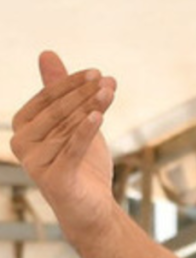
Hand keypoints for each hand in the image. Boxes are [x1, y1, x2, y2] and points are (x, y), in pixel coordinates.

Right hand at [10, 51, 119, 238]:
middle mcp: (22, 144)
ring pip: (68, 127)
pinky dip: (86, 131)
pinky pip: (72, 149)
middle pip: (59, 111)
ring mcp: (35, 163)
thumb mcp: (74, 121)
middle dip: (85, 94)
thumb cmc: (80, 161)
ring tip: (110, 91)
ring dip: (92, 107)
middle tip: (109, 81)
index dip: (73, 83)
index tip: (98, 73)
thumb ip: (61, 91)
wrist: (90, 206)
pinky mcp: (54, 178)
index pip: (48, 97)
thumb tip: (46, 52)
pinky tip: (98, 115)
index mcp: (22, 127)